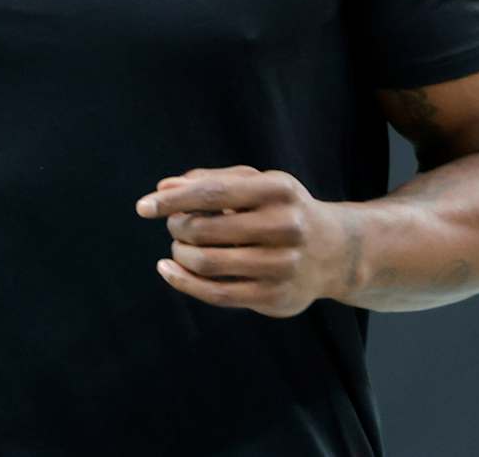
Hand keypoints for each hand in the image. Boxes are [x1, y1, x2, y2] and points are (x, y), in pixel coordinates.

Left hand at [136, 165, 353, 318]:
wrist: (335, 251)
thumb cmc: (283, 209)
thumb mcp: (256, 184)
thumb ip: (210, 182)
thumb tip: (163, 187)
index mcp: (278, 190)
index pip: (212, 194)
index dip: (173, 200)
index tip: (143, 206)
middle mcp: (284, 227)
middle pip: (205, 229)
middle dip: (178, 227)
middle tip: (176, 226)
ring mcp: (281, 265)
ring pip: (208, 263)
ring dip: (181, 254)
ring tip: (180, 246)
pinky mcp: (275, 297)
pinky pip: (217, 294)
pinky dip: (184, 282)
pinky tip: (169, 270)